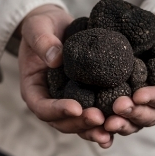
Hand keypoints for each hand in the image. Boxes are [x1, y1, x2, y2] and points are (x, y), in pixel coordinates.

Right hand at [18, 4, 113, 147]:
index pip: (41, 107)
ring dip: (95, 129)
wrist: (57, 26)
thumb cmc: (43, 26)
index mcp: (34, 88)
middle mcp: (50, 100)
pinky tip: (121, 124)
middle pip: (62, 122)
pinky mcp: (86, 98)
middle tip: (99, 118)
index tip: (76, 107)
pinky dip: (105, 123)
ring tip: (112, 126)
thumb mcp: (38, 27)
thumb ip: (42, 41)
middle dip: (80, 123)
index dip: (57, 110)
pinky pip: (93, 114)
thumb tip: (55, 59)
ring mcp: (68, 101)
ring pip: (79, 124)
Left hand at [103, 13, 154, 135]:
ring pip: (133, 123)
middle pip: (149, 115)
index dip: (153, 97)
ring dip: (121, 124)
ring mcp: (141, 108)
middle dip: (134, 113)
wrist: (148, 34)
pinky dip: (107, 129)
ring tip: (106, 123)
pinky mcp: (124, 106)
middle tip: (118, 106)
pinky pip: (118, 121)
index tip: (139, 95)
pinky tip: (98, 129)